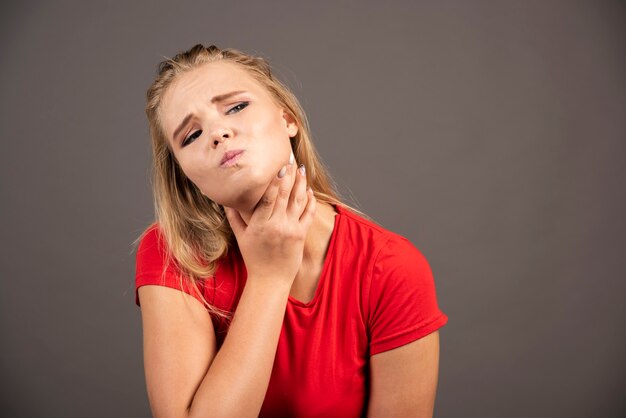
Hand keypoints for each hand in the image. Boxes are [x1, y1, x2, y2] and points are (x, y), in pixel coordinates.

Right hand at [224, 154, 315, 284]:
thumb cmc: (254, 258)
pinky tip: (309, 190)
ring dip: (302, 184)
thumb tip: (225, 199)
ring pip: (298, 201)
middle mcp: (276, 226)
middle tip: (293, 160)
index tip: (280, 166)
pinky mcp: (301, 235)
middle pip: (285, 195)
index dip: (276, 180)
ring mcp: (290, 230)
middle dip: (290, 175)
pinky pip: (308, 214)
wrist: (270, 280)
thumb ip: (234, 217)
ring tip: (302, 170)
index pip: (269, 197)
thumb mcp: (241, 236)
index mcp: (259, 225)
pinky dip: (310, 200)